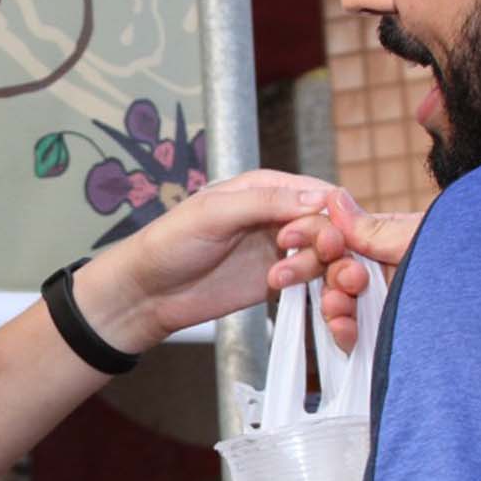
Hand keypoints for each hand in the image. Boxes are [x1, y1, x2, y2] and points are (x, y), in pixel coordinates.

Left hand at [78, 170, 344, 348]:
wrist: (148, 292)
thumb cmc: (170, 242)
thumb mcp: (214, 213)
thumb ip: (266, 202)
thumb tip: (320, 195)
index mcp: (267, 188)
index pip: (321, 194)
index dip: (332, 215)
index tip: (325, 236)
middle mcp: (281, 216)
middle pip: (331, 228)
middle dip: (330, 245)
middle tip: (306, 259)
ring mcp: (282, 249)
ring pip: (328, 258)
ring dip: (320, 271)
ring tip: (280, 279)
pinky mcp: (279, 281)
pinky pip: (314, 282)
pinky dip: (316, 291)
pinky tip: (285, 291)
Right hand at [270, 189, 424, 351]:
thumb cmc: (473, 265)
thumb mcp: (420, 240)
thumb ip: (374, 227)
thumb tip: (333, 199)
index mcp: (388, 239)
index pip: (339, 236)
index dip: (312, 239)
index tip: (287, 241)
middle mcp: (384, 268)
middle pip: (333, 270)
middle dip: (313, 276)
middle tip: (288, 278)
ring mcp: (387, 301)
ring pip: (340, 303)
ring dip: (330, 307)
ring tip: (337, 313)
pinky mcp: (389, 332)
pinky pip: (356, 333)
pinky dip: (344, 334)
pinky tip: (345, 336)